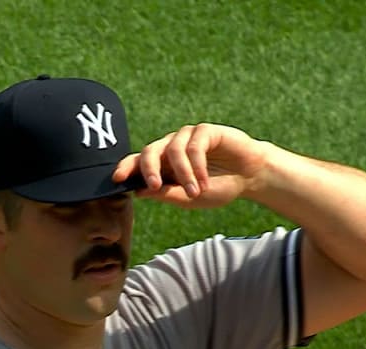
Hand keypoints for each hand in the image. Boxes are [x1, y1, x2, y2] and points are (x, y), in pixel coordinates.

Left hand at [112, 123, 269, 208]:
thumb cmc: (218, 188)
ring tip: (195, 192)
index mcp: (162, 164)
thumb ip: (166, 195)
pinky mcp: (205, 131)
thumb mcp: (189, 199)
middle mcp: (171, 147)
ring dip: (183, 174)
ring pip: (173, 150)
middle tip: (153, 186)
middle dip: (147, 169)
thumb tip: (139, 192)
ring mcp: (187, 137)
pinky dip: (197, 165)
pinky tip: (205, 182)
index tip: (117, 179)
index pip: (138, 163)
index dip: (126, 168)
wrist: (249, 177)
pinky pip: (194, 146)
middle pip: (149, 151)